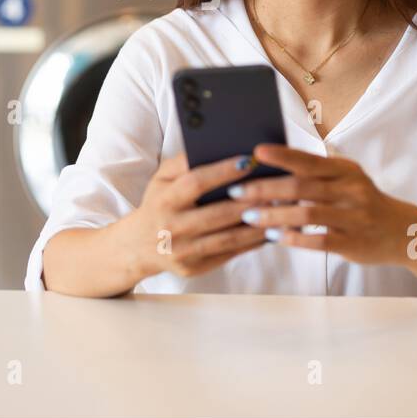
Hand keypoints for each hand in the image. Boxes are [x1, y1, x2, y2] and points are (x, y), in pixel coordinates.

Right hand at [124, 152, 268, 281]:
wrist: (136, 247)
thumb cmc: (157, 204)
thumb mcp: (161, 180)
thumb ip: (183, 162)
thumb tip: (215, 148)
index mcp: (164, 200)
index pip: (196, 183)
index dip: (222, 172)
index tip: (248, 160)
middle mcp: (172, 227)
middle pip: (217, 214)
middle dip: (249, 200)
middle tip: (277, 187)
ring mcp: (183, 251)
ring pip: (228, 238)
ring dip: (257, 225)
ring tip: (280, 210)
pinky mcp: (193, 269)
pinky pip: (228, 254)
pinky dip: (251, 243)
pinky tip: (268, 230)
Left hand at [228, 143, 416, 265]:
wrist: (404, 233)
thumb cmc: (363, 202)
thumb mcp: (346, 181)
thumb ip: (315, 176)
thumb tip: (268, 171)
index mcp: (345, 171)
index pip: (309, 160)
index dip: (282, 156)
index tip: (255, 152)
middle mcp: (351, 190)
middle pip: (301, 188)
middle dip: (265, 189)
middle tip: (236, 192)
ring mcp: (354, 218)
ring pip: (307, 215)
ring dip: (273, 216)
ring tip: (248, 216)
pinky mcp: (353, 243)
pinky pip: (319, 241)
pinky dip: (294, 239)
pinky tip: (274, 237)